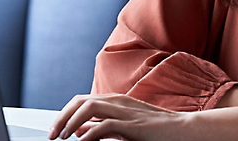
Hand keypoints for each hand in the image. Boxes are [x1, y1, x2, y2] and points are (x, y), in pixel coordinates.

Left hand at [48, 93, 188, 140]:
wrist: (184, 130)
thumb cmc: (156, 130)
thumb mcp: (123, 128)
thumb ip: (101, 127)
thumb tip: (78, 131)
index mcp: (115, 100)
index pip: (81, 100)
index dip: (64, 113)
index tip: (55, 130)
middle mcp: (118, 101)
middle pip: (80, 101)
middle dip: (62, 116)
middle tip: (53, 134)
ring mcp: (126, 111)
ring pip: (89, 107)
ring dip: (71, 121)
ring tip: (63, 137)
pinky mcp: (133, 125)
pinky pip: (106, 124)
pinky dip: (91, 132)